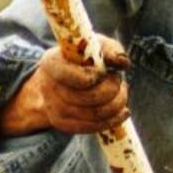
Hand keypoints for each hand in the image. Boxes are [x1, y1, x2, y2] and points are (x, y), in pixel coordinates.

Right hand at [0, 35, 130, 135]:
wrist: (61, 78)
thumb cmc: (82, 58)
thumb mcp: (94, 45)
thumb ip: (110, 49)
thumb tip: (122, 62)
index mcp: (52, 63)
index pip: (79, 78)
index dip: (97, 76)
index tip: (105, 70)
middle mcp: (50, 88)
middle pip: (92, 97)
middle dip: (113, 88)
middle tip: (117, 79)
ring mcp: (54, 109)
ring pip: (96, 114)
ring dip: (118, 103)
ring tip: (121, 91)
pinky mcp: (64, 124)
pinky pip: (94, 127)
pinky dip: (114, 119)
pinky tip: (123, 111)